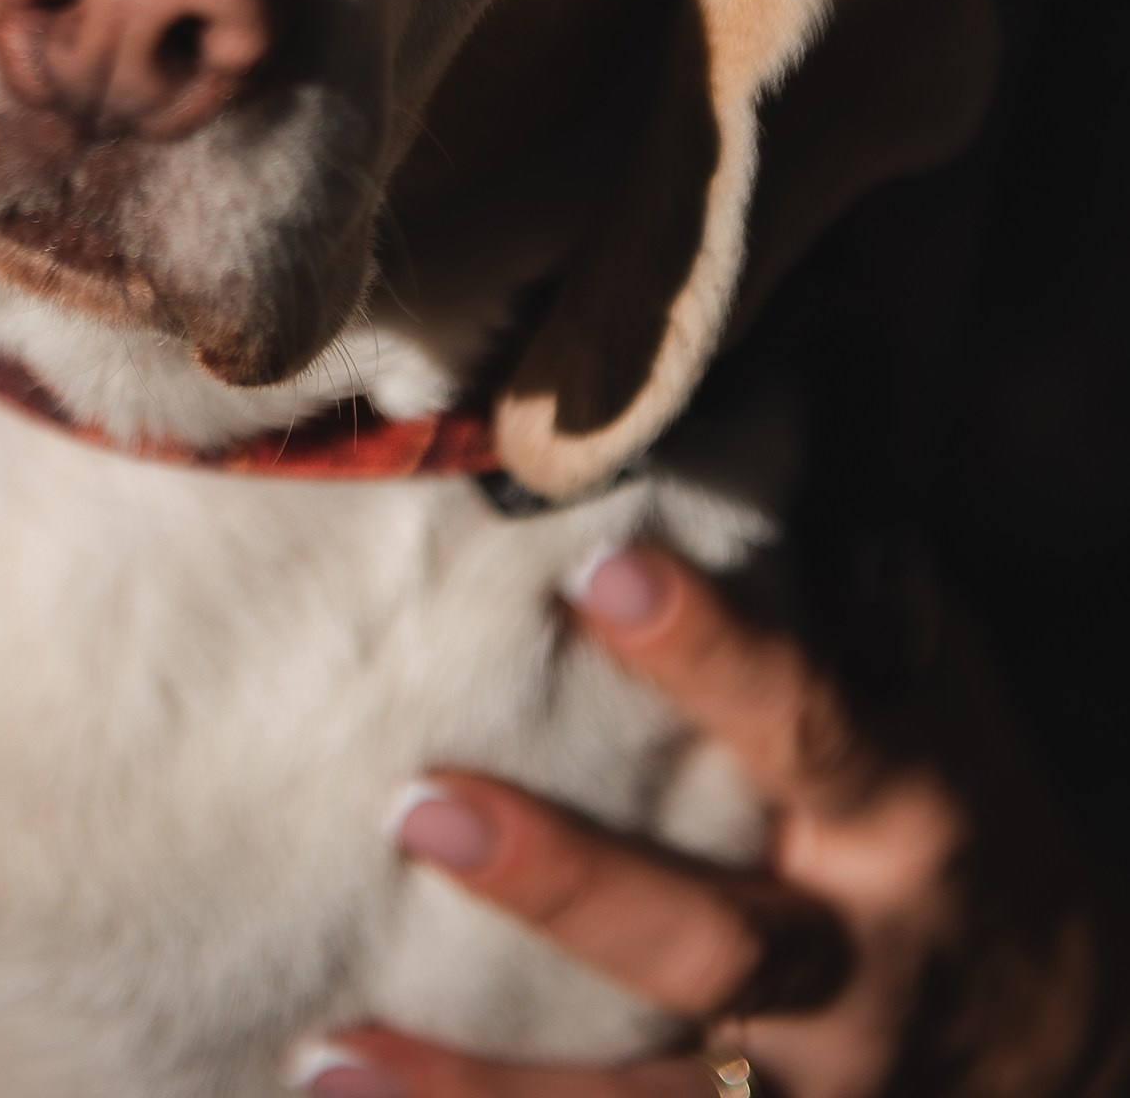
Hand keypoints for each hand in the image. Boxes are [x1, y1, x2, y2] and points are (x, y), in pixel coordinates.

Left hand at [287, 549, 1105, 1097]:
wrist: (1060, 1032)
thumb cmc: (949, 797)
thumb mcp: (928, 681)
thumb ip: (832, 562)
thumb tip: (755, 365)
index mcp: (905, 812)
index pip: (809, 719)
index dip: (712, 650)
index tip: (597, 568)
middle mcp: (855, 969)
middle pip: (712, 941)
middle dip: (567, 882)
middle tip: (418, 803)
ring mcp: (804, 1092)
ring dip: (485, 1090)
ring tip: (333, 1051)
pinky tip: (339, 1086)